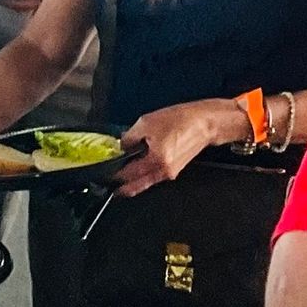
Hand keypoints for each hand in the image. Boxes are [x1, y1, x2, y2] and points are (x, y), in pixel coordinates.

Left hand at [115, 97, 242, 195]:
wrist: (204, 123)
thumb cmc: (179, 120)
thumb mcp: (147, 123)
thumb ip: (129, 138)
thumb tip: (120, 147)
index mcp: (156, 161)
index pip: (128, 176)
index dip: (113, 176)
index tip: (102, 174)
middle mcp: (163, 172)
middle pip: (135, 186)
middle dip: (121, 186)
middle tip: (108, 182)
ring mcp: (169, 174)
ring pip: (144, 183)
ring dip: (132, 180)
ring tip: (119, 172)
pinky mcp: (173, 170)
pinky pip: (153, 177)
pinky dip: (142, 174)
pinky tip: (136, 165)